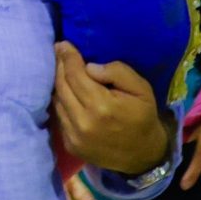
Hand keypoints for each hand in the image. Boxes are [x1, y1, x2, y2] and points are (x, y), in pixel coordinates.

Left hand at [52, 43, 171, 174]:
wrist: (143, 155)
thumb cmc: (143, 117)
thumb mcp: (141, 89)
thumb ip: (117, 72)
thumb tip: (89, 67)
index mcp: (101, 106)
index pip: (75, 74)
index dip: (68, 57)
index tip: (62, 44)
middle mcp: (83, 122)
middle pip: (62, 86)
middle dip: (60, 66)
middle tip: (60, 52)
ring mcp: (74, 136)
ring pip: (57, 100)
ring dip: (59, 84)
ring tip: (63, 70)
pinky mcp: (70, 145)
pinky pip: (59, 116)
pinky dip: (62, 101)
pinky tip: (68, 93)